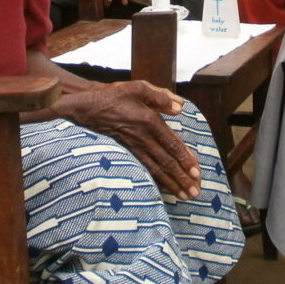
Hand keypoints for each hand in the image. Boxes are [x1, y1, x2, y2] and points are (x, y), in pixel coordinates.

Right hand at [49, 81, 201, 198]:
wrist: (88, 109)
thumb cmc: (114, 96)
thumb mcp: (137, 88)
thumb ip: (160, 96)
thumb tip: (180, 107)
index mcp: (149, 121)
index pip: (171, 144)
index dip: (185, 159)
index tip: (197, 172)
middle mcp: (143, 138)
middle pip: (166, 161)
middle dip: (182, 178)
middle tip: (195, 192)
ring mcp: (134, 147)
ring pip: (156, 169)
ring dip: (172, 183)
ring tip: (184, 195)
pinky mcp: (127, 152)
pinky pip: (145, 169)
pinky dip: (156, 180)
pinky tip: (165, 187)